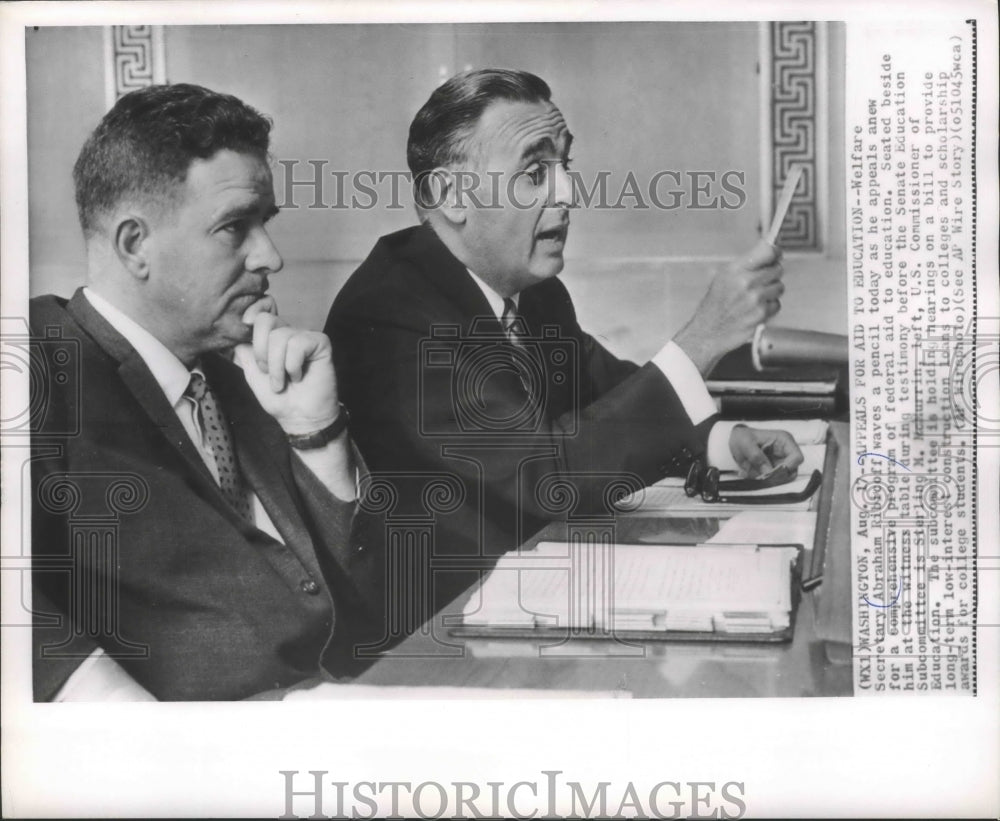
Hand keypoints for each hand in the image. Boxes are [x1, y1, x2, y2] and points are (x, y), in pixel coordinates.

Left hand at [232, 298, 339, 434]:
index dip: (254, 310)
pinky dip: (292, 366)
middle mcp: (288, 333)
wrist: (300, 418)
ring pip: (280, 336)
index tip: (245, 323)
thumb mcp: (252, 374)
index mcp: (272, 337)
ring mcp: (305, 337)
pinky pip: (298, 344)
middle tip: (267, 372)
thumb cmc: (280, 399)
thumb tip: (233, 336)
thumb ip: (244, 352)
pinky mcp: (320, 343)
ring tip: (282, 382)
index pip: (263, 309)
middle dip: (260, 350)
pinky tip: (299, 376)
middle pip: (266, 320)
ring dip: (277, 367)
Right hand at [673, 238, 783, 373]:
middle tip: (761, 281)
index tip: (776, 254)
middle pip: (777, 269)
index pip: (767, 251)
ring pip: (779, 287)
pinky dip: (769, 307)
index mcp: (734, 269)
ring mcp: (755, 298)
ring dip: (771, 292)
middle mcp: (745, 282)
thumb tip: (769, 253)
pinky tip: (755, 310)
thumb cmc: (714, 306)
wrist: (707, 333)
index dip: (775, 252)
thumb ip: (745, 265)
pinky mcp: (761, 314)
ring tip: (755, 298)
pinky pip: (776, 304)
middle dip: (772, 274)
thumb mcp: (722, 278)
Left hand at [728, 425, 802, 478]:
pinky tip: (754, 476)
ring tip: (756, 476)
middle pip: (792, 471)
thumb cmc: (743, 437)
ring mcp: (780, 462)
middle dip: (778, 477)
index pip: (797, 458)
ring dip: (770, 481)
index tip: (773, 472)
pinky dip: (765, 481)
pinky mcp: (774, 470)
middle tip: (762, 477)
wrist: (736, 440)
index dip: (788, 467)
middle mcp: (785, 452)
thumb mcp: (746, 444)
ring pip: (784, 478)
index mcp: (784, 440)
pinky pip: (774, 480)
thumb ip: (757, 457)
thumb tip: (768, 471)